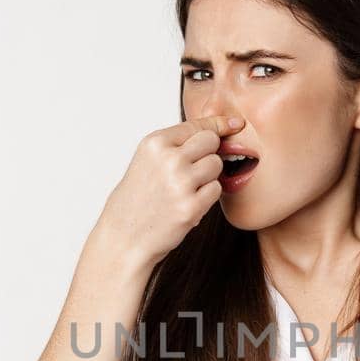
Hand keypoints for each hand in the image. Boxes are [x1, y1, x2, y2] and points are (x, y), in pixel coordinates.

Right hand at [94, 114, 241, 271]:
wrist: (124, 236)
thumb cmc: (138, 198)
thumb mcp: (148, 160)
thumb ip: (177, 145)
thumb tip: (219, 129)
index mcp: (155, 143)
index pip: (198, 126)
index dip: (218, 124)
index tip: (235, 123)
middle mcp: (168, 159)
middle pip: (211, 142)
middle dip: (209, 153)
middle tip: (193, 170)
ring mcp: (180, 183)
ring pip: (216, 165)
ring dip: (207, 177)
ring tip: (186, 189)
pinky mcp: (191, 207)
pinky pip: (216, 190)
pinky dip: (206, 197)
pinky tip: (187, 203)